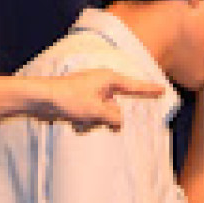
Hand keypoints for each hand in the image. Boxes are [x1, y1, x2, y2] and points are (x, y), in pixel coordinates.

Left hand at [38, 70, 164, 130]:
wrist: (40, 99)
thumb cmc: (67, 99)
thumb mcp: (96, 111)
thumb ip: (113, 118)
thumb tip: (120, 123)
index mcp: (108, 79)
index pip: (135, 86)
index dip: (149, 90)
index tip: (163, 89)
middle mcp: (101, 84)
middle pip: (116, 107)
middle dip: (106, 118)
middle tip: (92, 117)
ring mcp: (90, 93)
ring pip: (103, 115)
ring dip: (93, 122)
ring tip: (78, 119)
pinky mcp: (80, 103)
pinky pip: (91, 117)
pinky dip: (84, 122)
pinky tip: (72, 121)